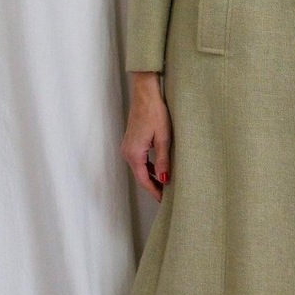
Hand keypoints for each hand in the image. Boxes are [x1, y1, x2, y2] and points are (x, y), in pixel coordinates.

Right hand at [121, 72, 171, 202]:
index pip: (144, 180)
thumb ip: (163, 160)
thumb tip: (164, 180)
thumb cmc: (155, 113)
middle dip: (153, 186)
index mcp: (134, 154)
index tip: (164, 200)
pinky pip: (139, 159)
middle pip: (140, 176)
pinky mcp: (131, 141)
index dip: (154, 192)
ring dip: (151, 176)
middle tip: (167, 195)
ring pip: (140, 168)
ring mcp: (127, 146)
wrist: (145, 94)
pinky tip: (159, 168)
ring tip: (165, 184)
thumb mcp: (163, 138)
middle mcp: (127, 152)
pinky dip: (148, 166)